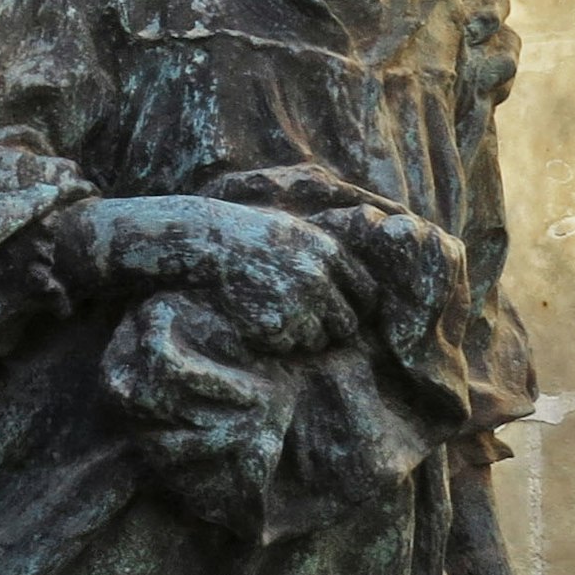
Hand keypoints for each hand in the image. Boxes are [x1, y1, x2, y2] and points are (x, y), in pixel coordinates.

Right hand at [72, 197, 374, 353]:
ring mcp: (298, 304)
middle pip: (346, 325)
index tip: (343, 313)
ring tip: (275, 317)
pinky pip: (286, 345)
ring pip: (316, 340)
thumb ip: (327, 254)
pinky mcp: (273, 325)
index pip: (367, 295)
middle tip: (308, 324)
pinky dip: (275, 341)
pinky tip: (257, 321)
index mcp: (330, 253)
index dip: (357, 308)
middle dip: (331, 329)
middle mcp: (320, 279)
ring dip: (300, 336)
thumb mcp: (296, 229)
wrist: (206, 239)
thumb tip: (355, 284)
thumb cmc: (248, 232)